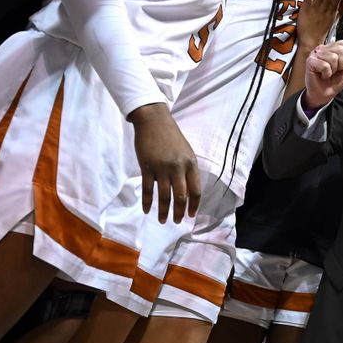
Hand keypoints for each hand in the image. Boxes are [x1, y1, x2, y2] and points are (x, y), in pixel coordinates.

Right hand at [128, 103, 200, 223]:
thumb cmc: (171, 136)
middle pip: (181, 196)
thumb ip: (187, 170)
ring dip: (164, 211)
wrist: (153, 120)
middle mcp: (178, 167)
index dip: (194, 205)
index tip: (191, 215)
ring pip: (164, 195)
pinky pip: (148, 189)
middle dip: (179, 212)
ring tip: (162, 220)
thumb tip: (186, 191)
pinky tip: (147, 209)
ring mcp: (162, 167)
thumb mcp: (186, 151)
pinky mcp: (147, 167)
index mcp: (191, 163)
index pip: (196, 190)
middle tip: (176, 222)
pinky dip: (147, 201)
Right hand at [303, 39, 342, 109]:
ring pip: (333, 58)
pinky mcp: (310, 61)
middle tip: (335, 71)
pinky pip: (324, 65)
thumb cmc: (335, 81)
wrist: (325, 94)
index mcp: (332, 47)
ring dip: (333, 70)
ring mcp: (315, 54)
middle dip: (341, 64)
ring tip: (328, 73)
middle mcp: (323, 48)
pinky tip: (323, 75)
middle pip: (340, 49)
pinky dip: (326, 74)